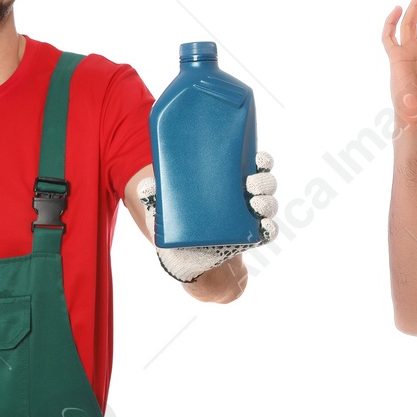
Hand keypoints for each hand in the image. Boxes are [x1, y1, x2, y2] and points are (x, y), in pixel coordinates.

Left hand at [141, 154, 277, 281]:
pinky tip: (264, 226)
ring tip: (256, 203)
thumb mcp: (166, 207)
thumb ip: (156, 196)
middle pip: (265, 183)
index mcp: (228, 182)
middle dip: (263, 180)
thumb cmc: (178, 226)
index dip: (262, 159)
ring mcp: (249, 219)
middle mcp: (243, 198)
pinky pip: (269, 233)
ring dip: (267, 202)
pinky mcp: (250, 240)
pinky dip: (270, 229)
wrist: (186, 260)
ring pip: (269, 205)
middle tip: (250, 183)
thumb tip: (145, 183)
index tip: (258, 157)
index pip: (252, 165)